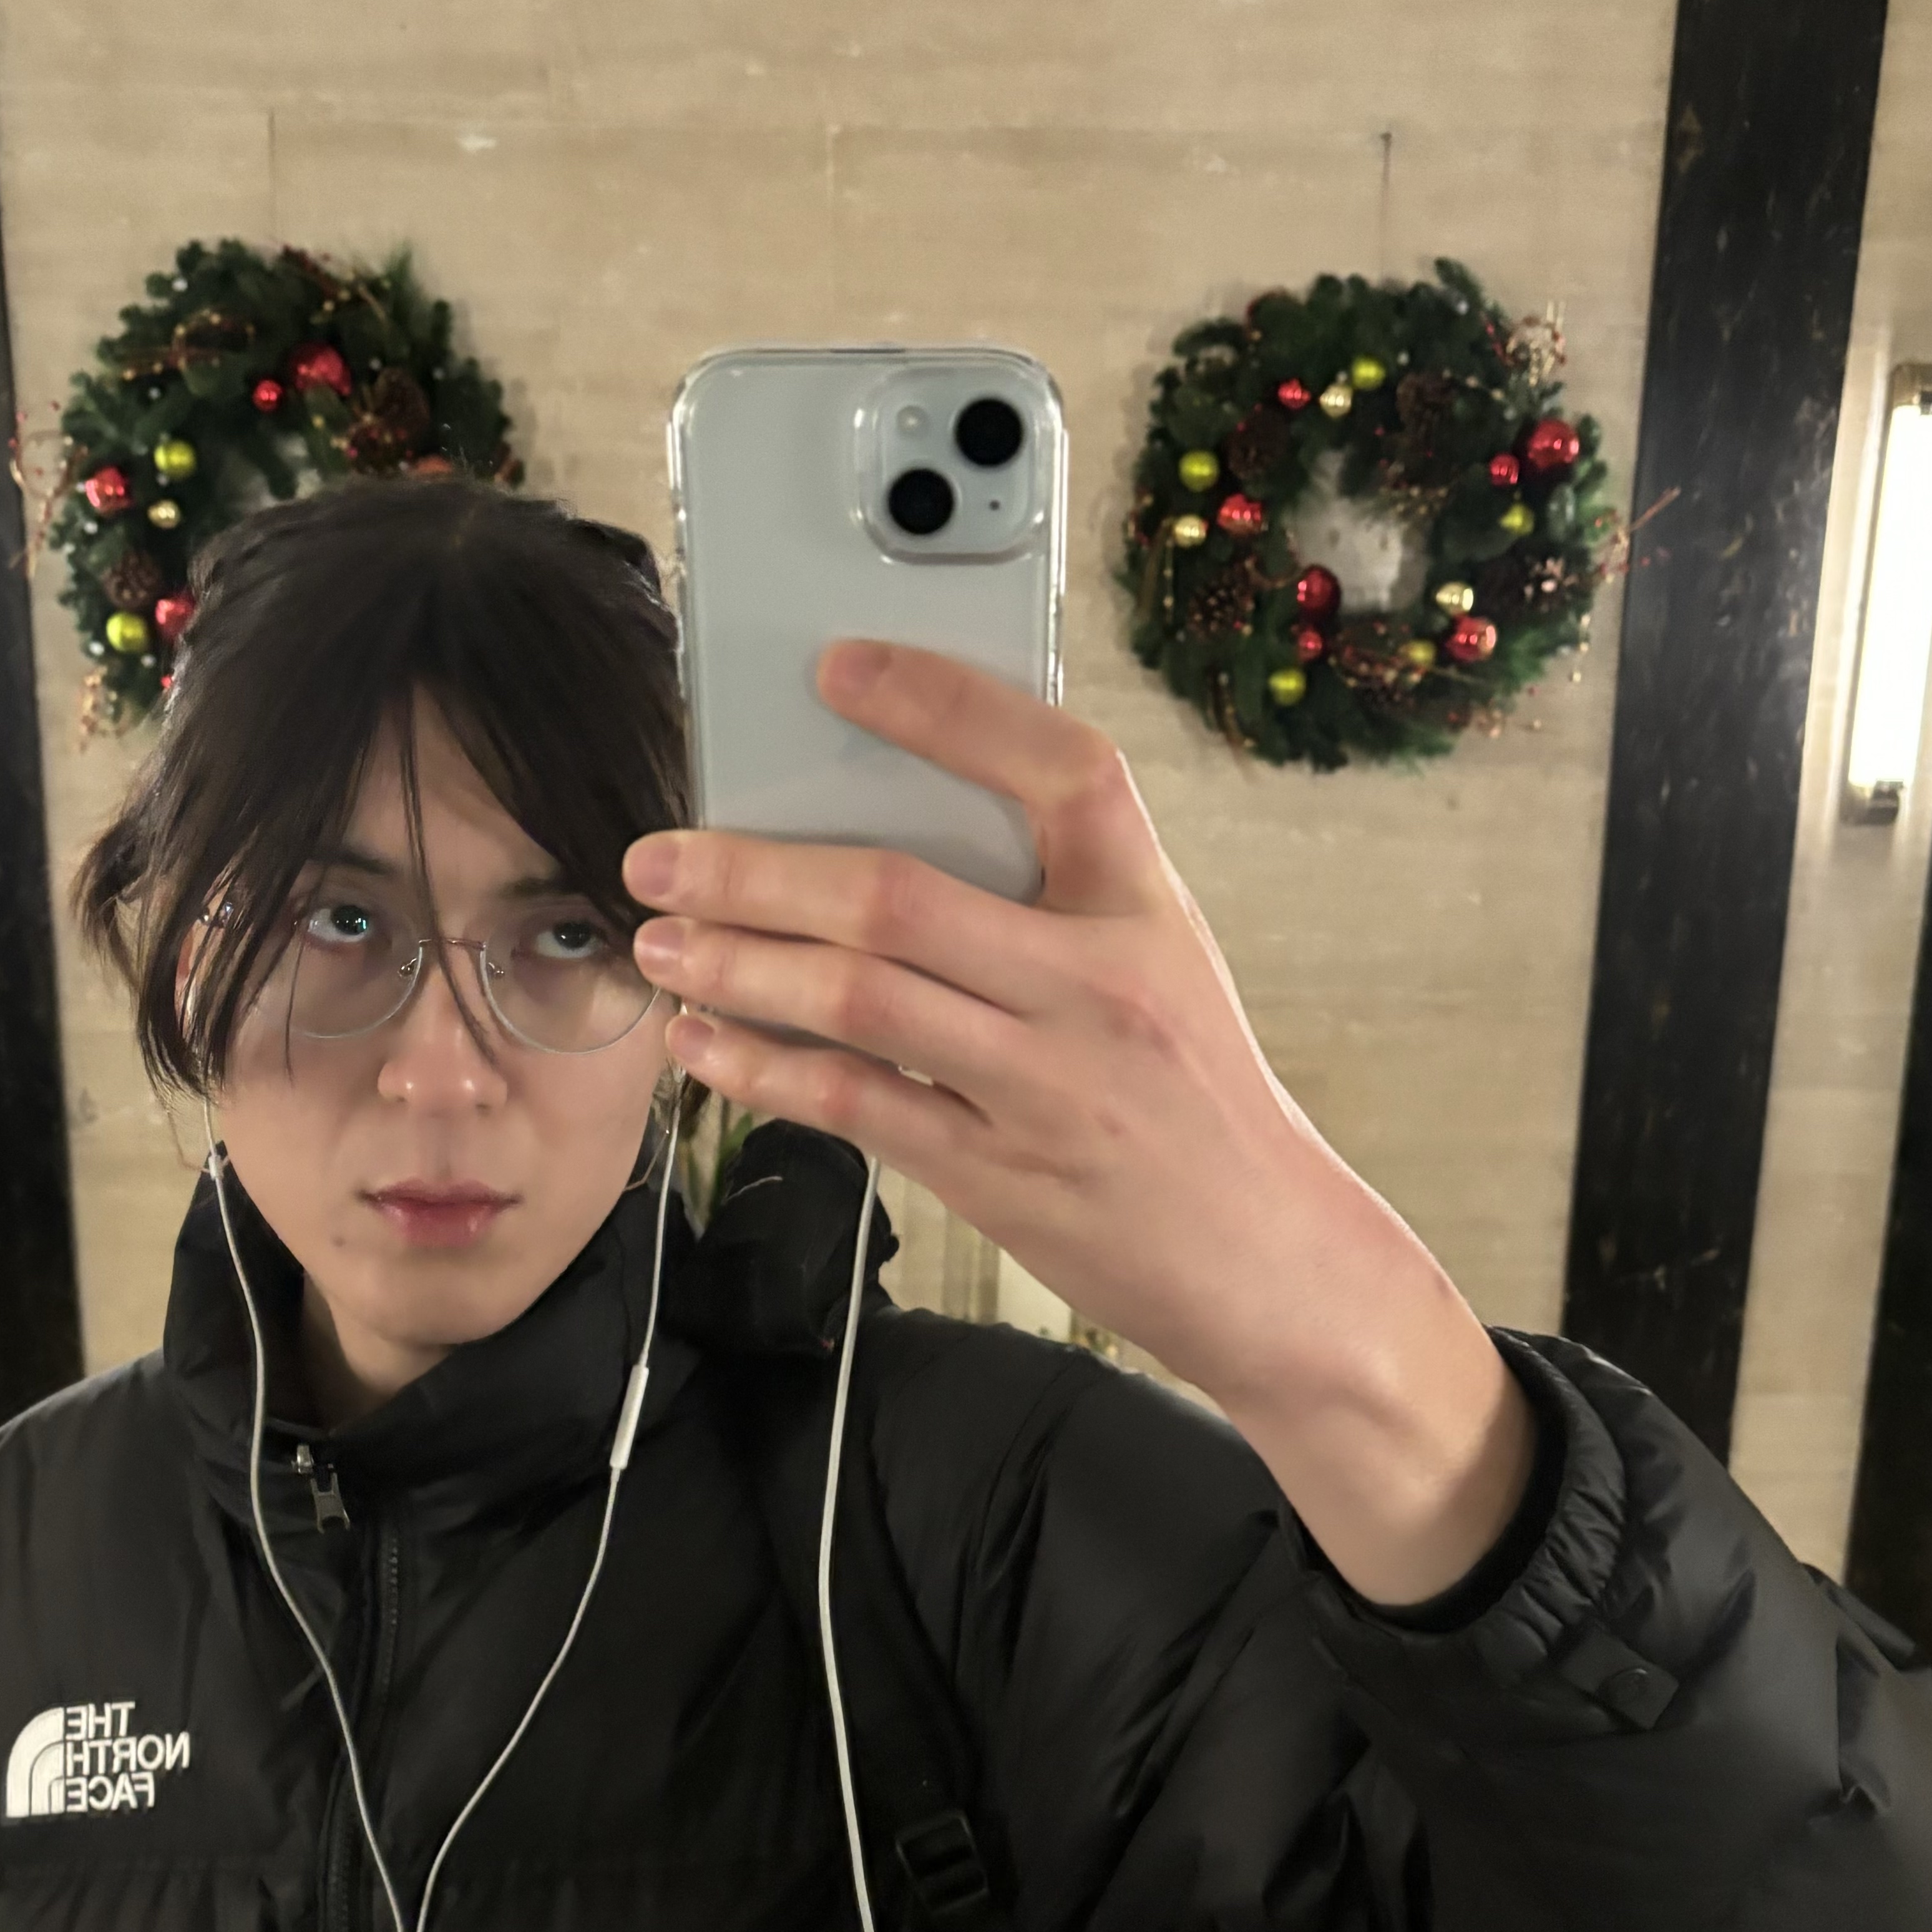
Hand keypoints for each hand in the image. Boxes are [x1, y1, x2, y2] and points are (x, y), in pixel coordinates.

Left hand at [621, 641, 1537, 1608]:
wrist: (1270, 1262)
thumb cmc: (1197, 1103)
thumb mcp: (1161, 967)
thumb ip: (1053, 902)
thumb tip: (886, 833)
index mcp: (1148, 910)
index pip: (1061, 767)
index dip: (945, 706)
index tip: (840, 669)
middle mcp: (1098, 987)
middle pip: (898, 898)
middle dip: (756, 871)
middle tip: (661, 855)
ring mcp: (1044, 1086)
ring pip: (857, 999)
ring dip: (736, 964)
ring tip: (661, 943)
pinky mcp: (997, 1174)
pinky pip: (855, 1104)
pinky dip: (763, 1068)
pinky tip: (705, 1043)